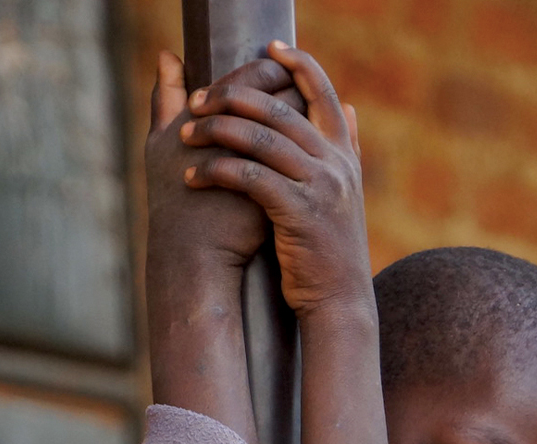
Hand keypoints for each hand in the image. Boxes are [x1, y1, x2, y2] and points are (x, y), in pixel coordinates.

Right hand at [145, 50, 303, 274]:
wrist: (192, 256)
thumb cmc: (173, 199)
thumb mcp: (161, 143)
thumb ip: (167, 96)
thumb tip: (167, 53)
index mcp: (210, 113)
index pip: (251, 76)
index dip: (266, 74)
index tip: (276, 79)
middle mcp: (239, 134)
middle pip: (281, 94)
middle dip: (292, 92)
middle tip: (296, 98)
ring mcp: (264, 165)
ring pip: (299, 126)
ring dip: (304, 121)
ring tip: (303, 125)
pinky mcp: (278, 192)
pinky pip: (302, 159)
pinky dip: (306, 152)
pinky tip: (305, 155)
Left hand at [180, 43, 371, 318]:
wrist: (340, 302)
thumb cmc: (333, 252)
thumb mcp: (347, 195)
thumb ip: (347, 151)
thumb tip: (351, 108)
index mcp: (345, 154)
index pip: (323, 92)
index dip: (297, 64)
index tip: (269, 48)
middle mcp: (335, 165)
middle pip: (279, 110)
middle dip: (233, 97)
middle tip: (197, 99)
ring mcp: (319, 188)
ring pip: (260, 140)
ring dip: (216, 132)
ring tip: (185, 135)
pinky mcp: (298, 214)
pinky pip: (251, 178)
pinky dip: (218, 171)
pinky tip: (194, 175)